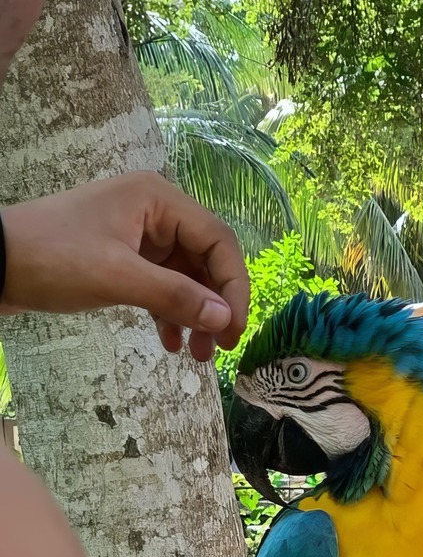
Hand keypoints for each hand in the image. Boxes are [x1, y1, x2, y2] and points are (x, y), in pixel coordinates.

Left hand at [0, 172, 248, 359]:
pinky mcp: (124, 260)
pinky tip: (172, 343)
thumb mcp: (117, 277)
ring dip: (196, 316)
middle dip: (216, 305)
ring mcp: (139, 237)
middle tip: (222, 347)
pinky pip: (162, 287)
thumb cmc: (53, 258)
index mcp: (158, 200)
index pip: (218, 241)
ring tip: (198, 355)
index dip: (233, 287)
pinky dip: (171, 314)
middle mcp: (155, 213)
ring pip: (186, 278)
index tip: (235, 329)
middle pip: (206, 260)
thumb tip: (226, 319)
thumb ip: (175, 296)